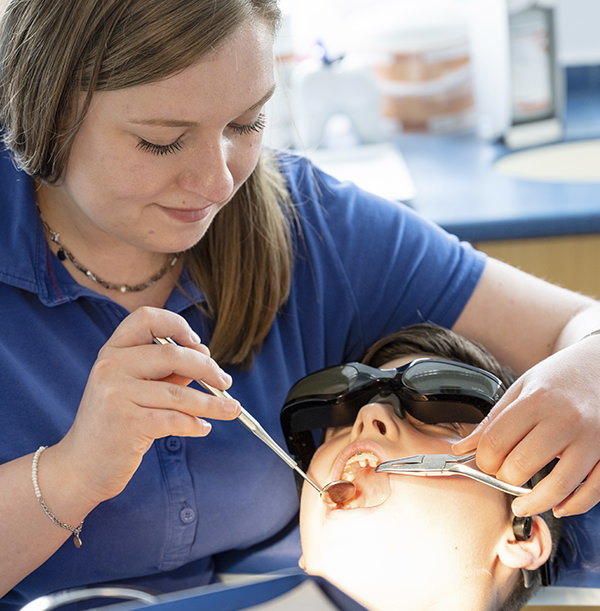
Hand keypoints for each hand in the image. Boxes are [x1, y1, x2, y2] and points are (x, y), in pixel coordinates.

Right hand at [54, 306, 239, 506]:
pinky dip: (196, 424)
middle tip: (225, 382)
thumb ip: (168, 371)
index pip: (146, 318)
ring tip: (231, 409)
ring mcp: (116, 394)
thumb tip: (205, 356)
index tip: (198, 342)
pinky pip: (175, 419)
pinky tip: (203, 428)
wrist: (81, 466)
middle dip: (207, 368)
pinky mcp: (127, 424)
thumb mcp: (137, 388)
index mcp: (112, 351)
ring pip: (179, 393)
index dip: (176, 324)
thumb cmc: (116, 422)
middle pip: (172, 354)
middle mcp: (110, 367)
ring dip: (212, 403)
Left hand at [452, 338, 599, 516]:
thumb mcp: (521, 389)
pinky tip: (559, 506)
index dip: (484, 459)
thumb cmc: (560, 378)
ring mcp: (591, 439)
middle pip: (522, 465)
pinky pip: (593, 490)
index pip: (497, 441)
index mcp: (536, 401)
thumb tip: (460, 448)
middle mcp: (565, 420)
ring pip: (559, 485)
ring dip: (534, 503)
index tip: (485, 461)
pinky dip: (574, 505)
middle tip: (503, 475)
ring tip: (521, 505)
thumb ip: (492, 421)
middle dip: (505, 478)